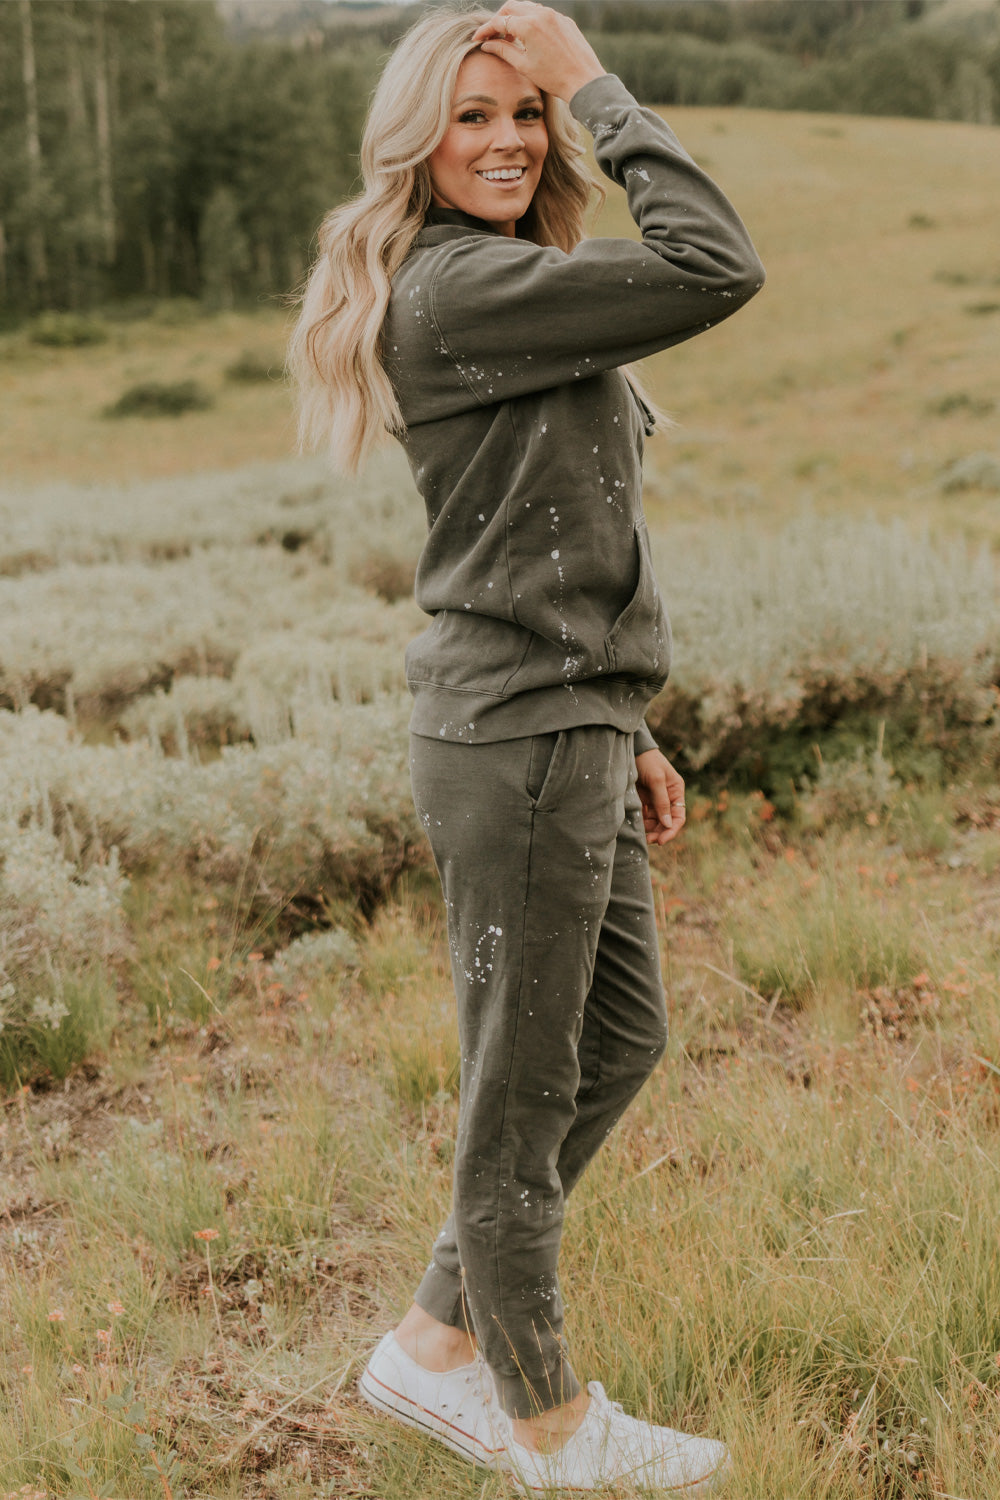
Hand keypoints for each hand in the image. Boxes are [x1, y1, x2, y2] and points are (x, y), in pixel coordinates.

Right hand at [472, 0, 604, 103]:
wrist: (584, 81)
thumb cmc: (553, 78)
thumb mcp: (524, 66)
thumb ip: (503, 51)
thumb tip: (486, 45)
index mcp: (529, 25)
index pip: (500, 22)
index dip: (486, 30)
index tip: (478, 39)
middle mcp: (542, 14)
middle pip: (512, 7)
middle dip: (499, 19)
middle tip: (493, 36)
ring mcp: (555, 15)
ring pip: (528, 7)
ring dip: (516, 18)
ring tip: (511, 38)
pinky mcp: (565, 21)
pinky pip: (544, 14)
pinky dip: (532, 21)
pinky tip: (531, 38)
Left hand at [635, 748, 685, 845]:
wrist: (630, 750)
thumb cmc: (647, 760)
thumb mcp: (656, 779)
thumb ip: (662, 801)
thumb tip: (667, 824)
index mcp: (676, 791)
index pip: (678, 816)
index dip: (671, 830)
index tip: (661, 841)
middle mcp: (667, 797)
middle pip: (666, 822)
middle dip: (659, 832)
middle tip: (648, 841)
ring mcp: (654, 800)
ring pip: (654, 822)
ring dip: (649, 830)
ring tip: (640, 836)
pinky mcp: (642, 800)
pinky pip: (643, 817)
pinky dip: (640, 824)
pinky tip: (635, 828)